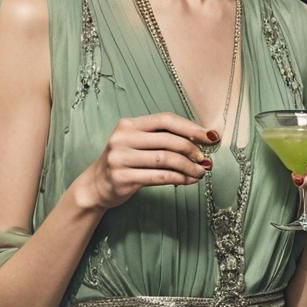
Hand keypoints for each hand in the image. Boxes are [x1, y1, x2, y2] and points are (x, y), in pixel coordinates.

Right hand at [82, 112, 218, 210]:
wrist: (95, 186)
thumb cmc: (124, 163)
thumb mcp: (137, 144)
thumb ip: (162, 139)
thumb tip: (200, 140)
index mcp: (128, 125)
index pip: (165, 119)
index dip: (190, 127)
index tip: (210, 136)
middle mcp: (122, 138)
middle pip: (168, 140)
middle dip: (193, 149)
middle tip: (205, 159)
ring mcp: (120, 158)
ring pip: (166, 159)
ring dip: (189, 166)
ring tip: (200, 172)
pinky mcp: (122, 178)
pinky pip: (159, 177)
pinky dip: (179, 178)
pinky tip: (189, 180)